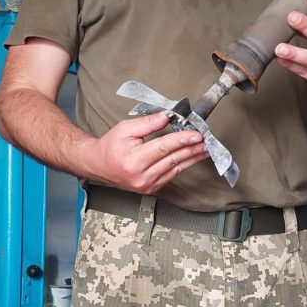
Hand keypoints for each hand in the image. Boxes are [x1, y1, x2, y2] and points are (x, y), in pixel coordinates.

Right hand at [85, 113, 209, 194]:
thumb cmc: (111, 146)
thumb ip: (148, 123)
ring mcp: (147, 185)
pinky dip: (183, 165)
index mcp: (134, 161)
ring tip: (205, 149)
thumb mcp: (126, 129)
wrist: (98, 166)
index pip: (164, 148)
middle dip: (192, 149)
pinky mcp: (151, 189)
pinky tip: (192, 157)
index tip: (197, 134)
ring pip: (176, 169)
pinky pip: (171, 175)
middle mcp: (142, 176)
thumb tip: (168, 117)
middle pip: (173, 159)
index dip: (182, 140)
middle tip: (207, 141)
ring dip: (192, 158)